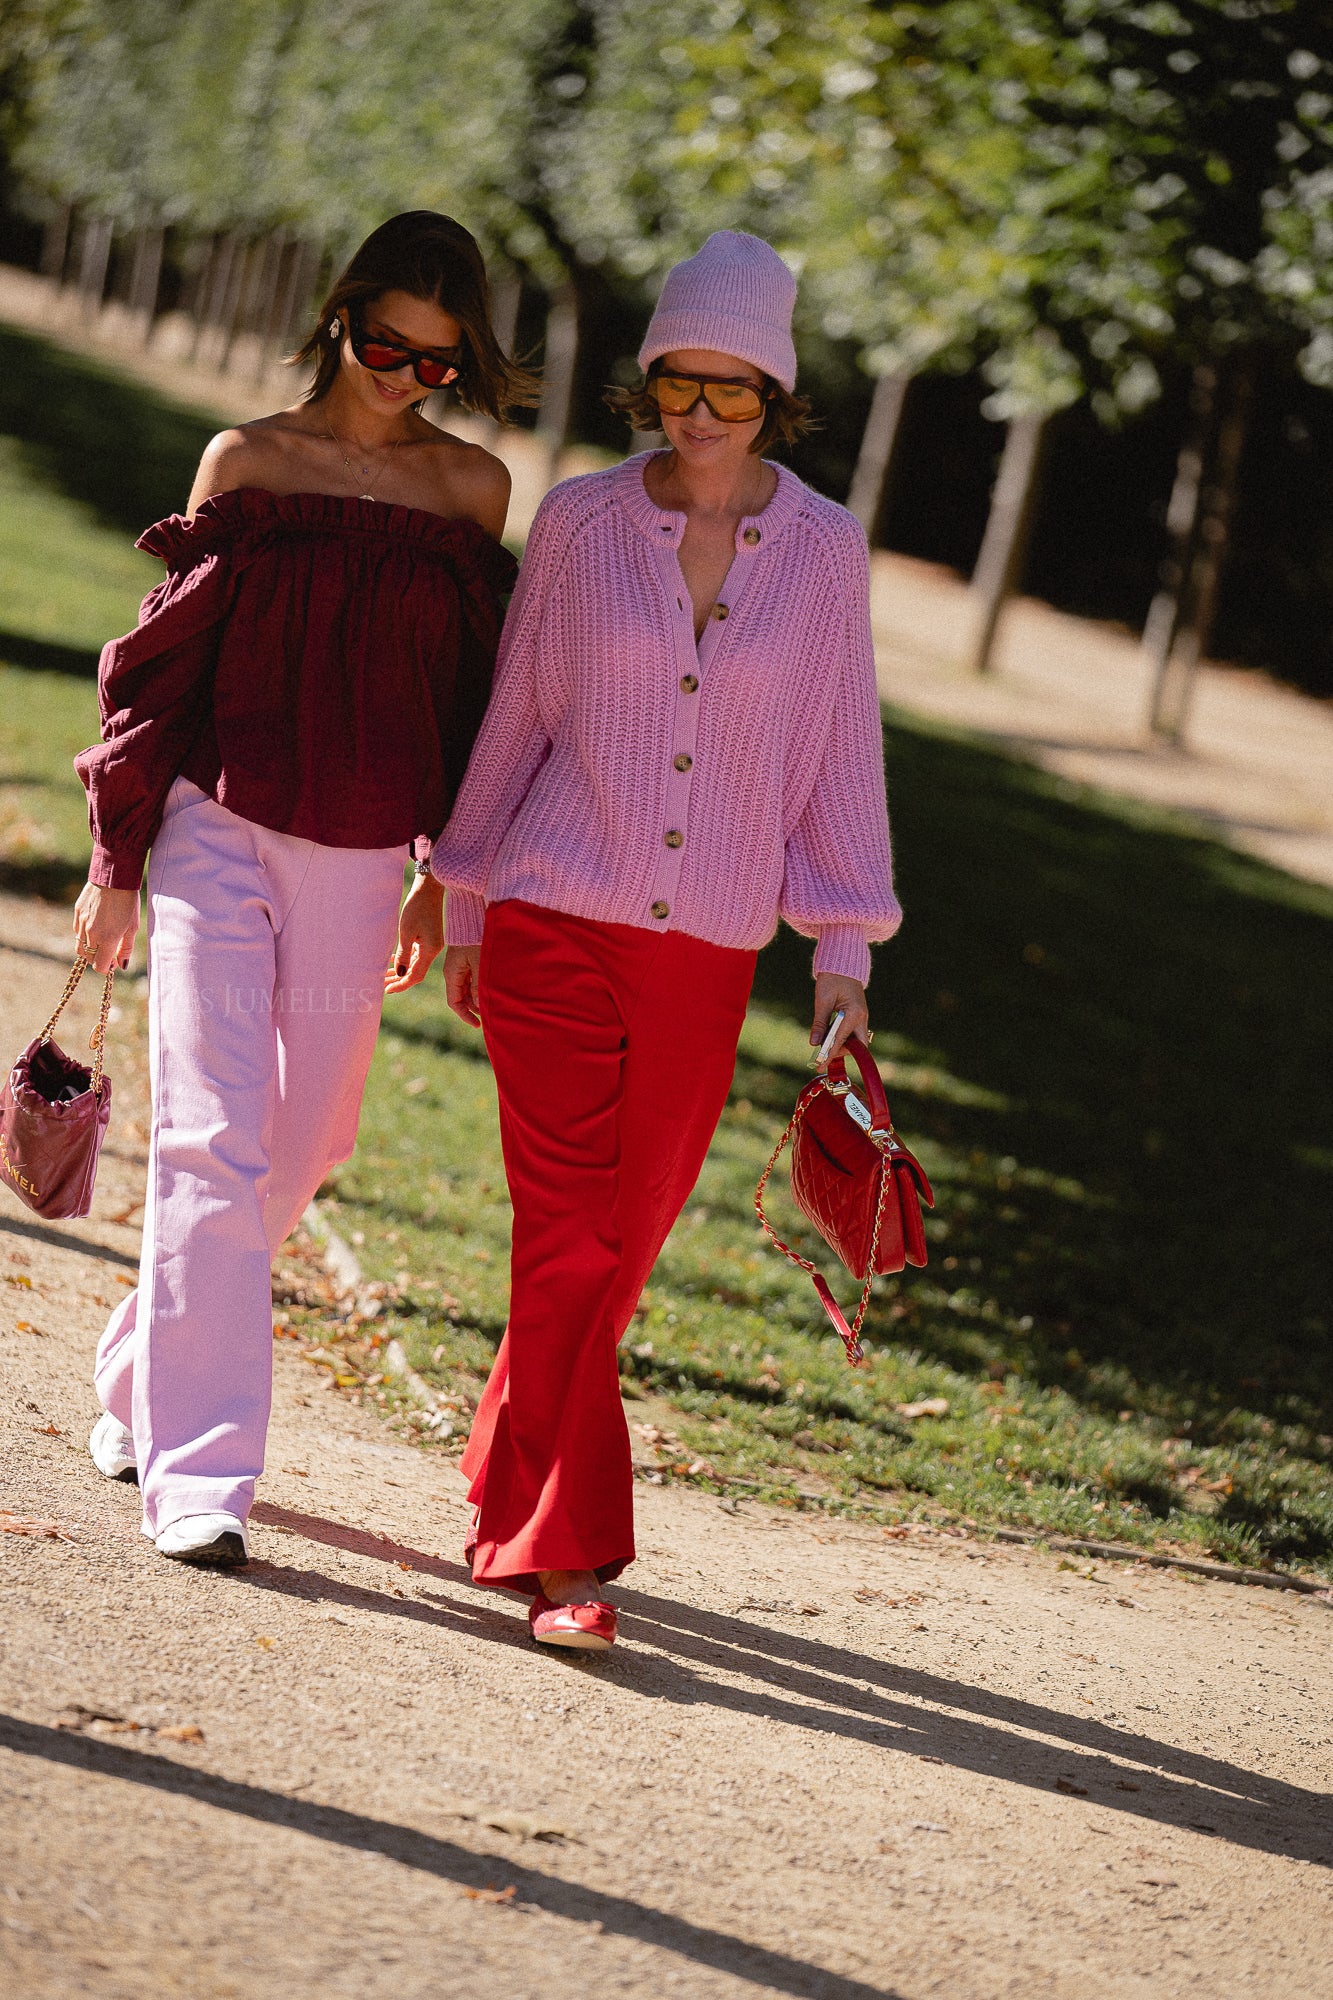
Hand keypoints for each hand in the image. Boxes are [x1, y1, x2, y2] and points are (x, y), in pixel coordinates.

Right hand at [73, 882, 138, 974]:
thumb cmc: (128, 902)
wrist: (114, 878)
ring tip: (102, 941)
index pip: (100, 966)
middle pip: (89, 958)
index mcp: (107, 939)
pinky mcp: (77, 913)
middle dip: (99, 959)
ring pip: (79, 947)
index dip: (108, 968)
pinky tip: (95, 927)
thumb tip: (122, 965)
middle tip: (110, 952)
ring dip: (90, 949)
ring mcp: (81, 923)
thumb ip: (126, 948)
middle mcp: (91, 934)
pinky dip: (84, 935)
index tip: (114, 962)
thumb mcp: (132, 927)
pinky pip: (76, 931)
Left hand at [384, 873, 443, 993]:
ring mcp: (432, 944)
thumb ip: (403, 954)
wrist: (429, 888)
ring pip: (415, 964)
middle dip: (399, 980)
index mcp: (430, 950)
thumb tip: (400, 974)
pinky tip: (394, 961)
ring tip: (385, 976)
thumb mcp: (406, 931)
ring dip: (401, 971)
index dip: (401, 985)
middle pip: (416, 972)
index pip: (415, 976)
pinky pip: (417, 955)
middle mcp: (433, 950)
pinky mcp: (429, 938)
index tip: (387, 990)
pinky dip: (406, 961)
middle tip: (382, 985)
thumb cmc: (417, 907)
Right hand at [443, 943, 481, 1027]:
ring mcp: (458, 967)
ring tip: (489, 1005)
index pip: (454, 1002)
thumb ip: (478, 985)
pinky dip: (477, 989)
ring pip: (465, 990)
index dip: (465, 1015)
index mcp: (452, 974)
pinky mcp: (465, 962)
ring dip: (475, 999)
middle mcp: (452, 973)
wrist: (471, 918)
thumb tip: (477, 1004)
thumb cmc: (475, 939)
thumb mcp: (479, 963)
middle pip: (460, 997)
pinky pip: (469, 980)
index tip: (477, 1024)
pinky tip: (487, 991)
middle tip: (488, 1015)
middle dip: (472, 1008)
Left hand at [810, 973, 867, 1067]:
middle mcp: (862, 1017)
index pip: (841, 1040)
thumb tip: (814, 1043)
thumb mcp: (822, 1001)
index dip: (830, 1054)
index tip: (820, 1064)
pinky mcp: (858, 1015)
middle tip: (824, 1055)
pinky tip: (830, 1037)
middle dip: (841, 1052)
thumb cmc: (832, 979)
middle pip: (857, 1045)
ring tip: (824, 1046)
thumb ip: (819, 1023)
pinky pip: (853, 1032)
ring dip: (842, 1045)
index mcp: (855, 1013)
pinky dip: (843, 1037)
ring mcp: (862, 1016)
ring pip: (856, 1040)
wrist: (842, 964)